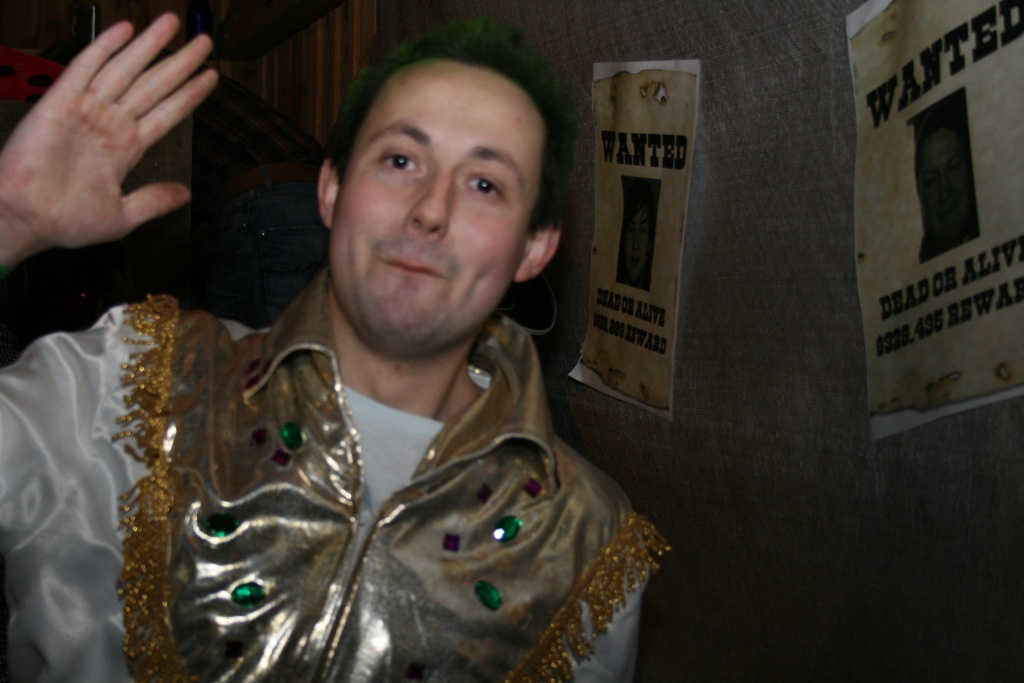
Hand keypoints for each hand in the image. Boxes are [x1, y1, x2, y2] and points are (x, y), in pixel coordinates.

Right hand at [0, 13, 217, 267]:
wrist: (26, 220)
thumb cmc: (66, 221)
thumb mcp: (123, 215)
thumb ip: (154, 200)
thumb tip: (185, 193)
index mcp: (126, 148)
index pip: (166, 113)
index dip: (189, 94)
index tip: (210, 76)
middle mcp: (110, 124)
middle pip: (153, 85)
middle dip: (179, 62)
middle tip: (204, 42)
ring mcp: (87, 110)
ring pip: (125, 69)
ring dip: (149, 45)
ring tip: (173, 23)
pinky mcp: (60, 102)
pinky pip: (85, 68)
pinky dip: (104, 47)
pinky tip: (125, 29)